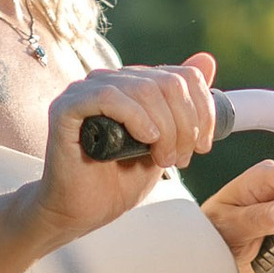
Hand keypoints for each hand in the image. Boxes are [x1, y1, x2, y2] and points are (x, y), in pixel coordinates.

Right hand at [27, 53, 220, 243]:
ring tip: (162, 158)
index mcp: (133, 86)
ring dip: (165, 128)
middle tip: (180, 158)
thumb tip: (206, 60)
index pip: (181, 75)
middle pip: (167, 82)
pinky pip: (109, 96)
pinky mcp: (67, 107)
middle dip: (185, 125)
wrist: (82, 211)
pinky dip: (136, 117)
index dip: (202, 109)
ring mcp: (86, 91)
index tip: (203, 145)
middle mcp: (110, 81)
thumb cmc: (118, 181)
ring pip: (143, 88)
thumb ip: (184, 105)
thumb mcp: (166, 142)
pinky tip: (145, 139)